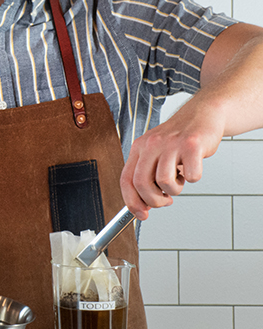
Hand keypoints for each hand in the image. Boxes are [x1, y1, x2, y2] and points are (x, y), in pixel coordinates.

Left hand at [120, 99, 224, 219]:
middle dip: (154, 201)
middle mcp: (151, 144)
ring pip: (165, 182)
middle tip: (165, 200)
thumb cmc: (179, 139)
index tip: (141, 214)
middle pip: (141, 184)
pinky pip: (191, 176)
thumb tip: (142, 206)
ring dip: (175, 190)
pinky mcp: (192, 145)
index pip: (126, 179)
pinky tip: (193, 167)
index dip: (131, 201)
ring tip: (180, 179)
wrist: (202, 114)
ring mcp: (171, 144)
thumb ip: (147, 175)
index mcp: (139, 148)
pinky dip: (194, 178)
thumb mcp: (155, 152)